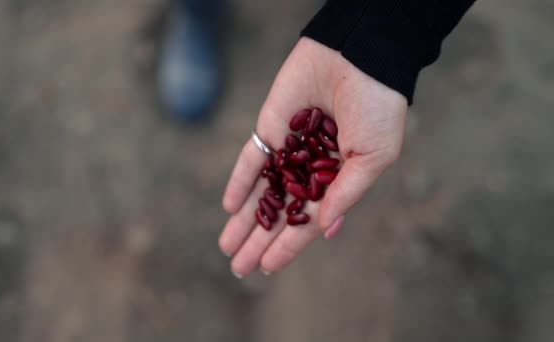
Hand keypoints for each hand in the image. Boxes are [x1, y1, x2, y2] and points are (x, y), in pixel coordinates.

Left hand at [219, 37, 406, 276]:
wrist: (358, 56)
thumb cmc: (377, 108)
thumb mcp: (374, 157)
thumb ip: (346, 193)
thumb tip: (324, 228)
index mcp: (338, 179)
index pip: (308, 221)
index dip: (288, 245)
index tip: (267, 268)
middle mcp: (310, 169)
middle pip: (279, 212)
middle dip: (259, 240)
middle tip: (238, 267)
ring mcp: (288, 150)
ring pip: (261, 191)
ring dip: (244, 219)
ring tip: (226, 246)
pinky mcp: (271, 128)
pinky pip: (251, 159)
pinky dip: (239, 181)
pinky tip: (229, 206)